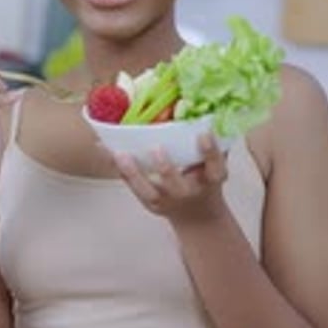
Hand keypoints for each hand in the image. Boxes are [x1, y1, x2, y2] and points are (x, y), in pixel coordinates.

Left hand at [113, 133, 227, 226]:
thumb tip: (202, 112)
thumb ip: (211, 144)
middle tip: (157, 148)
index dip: (210, 151)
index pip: (215, 166)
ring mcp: (169, 202)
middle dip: (166, 168)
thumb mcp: (214, 164)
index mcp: (211, 180)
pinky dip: (123, 173)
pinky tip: (112, 157)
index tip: (203, 135)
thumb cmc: (204, 181)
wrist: (197, 215)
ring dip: (134, 174)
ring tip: (121, 155)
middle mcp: (190, 193)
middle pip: (178, 186)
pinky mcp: (152, 205)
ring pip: (149, 192)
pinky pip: (135, 189)